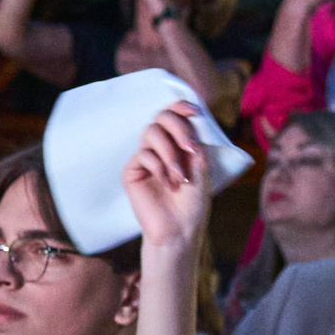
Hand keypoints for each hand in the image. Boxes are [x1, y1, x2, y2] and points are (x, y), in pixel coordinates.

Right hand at [123, 102, 211, 248]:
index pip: (175, 115)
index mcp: (179, 143)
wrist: (179, 228)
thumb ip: (195, 142)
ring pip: (151, 133)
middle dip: (178, 128)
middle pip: (161, 117)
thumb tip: (188, 120)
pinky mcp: (132, 172)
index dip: (181, 106)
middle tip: (190, 148)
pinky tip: (168, 185)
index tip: (195, 112)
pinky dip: (160, 168)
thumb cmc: (193, 202)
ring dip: (170, 152)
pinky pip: (144, 155)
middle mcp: (162, 147)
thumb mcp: (202, 167)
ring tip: (180, 176)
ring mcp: (145, 158)